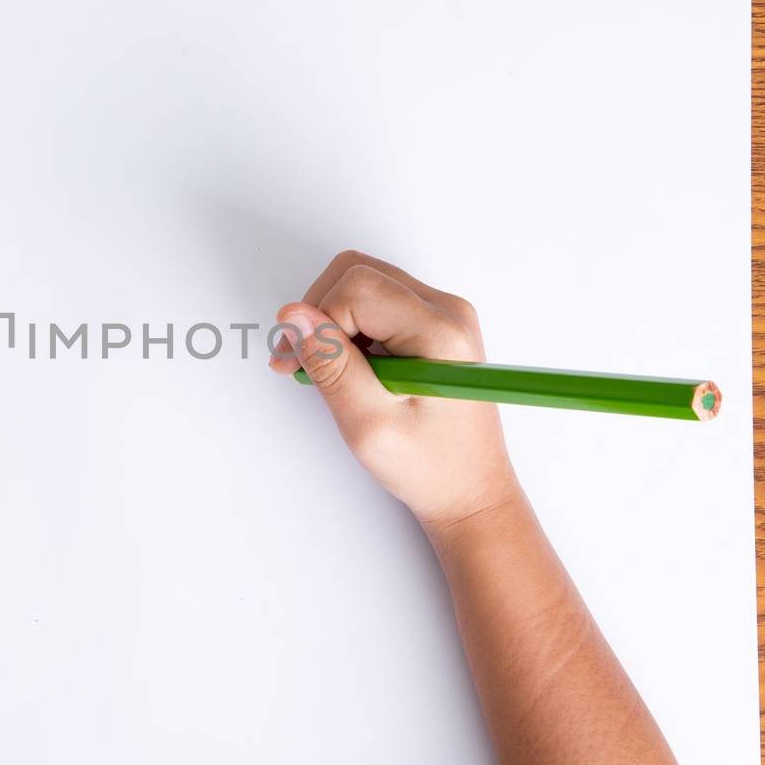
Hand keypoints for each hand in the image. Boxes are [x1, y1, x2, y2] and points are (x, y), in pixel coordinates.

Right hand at [271, 250, 521, 541]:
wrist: (471, 490)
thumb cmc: (429, 467)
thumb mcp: (369, 425)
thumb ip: (330, 365)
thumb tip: (293, 316)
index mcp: (440, 332)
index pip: (357, 287)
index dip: (317, 321)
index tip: (298, 365)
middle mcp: (447, 310)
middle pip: (358, 273)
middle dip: (319, 314)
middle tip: (301, 365)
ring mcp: (443, 314)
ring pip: (363, 283)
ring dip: (332, 322)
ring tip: (325, 372)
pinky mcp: (433, 324)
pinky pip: (376, 302)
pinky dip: (349, 329)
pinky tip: (348, 369)